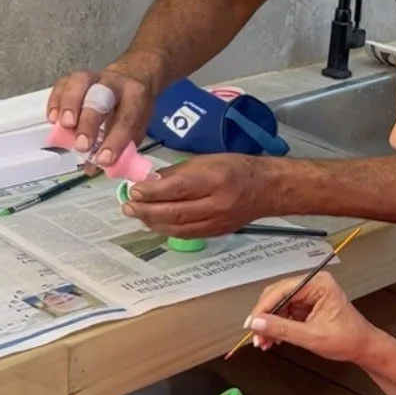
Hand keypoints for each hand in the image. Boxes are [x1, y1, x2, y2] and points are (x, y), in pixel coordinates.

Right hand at [47, 55, 162, 164]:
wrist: (134, 77)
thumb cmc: (133, 108)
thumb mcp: (136, 128)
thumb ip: (119, 148)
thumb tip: (93, 169)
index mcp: (136, 96)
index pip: (126, 117)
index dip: (115, 140)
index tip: (104, 160)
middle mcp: (115, 82)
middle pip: (100, 98)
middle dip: (89, 123)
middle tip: (81, 146)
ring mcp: (94, 77)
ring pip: (79, 83)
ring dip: (69, 106)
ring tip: (64, 127)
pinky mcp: (76, 77)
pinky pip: (63, 83)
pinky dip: (55, 101)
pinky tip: (53, 119)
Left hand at [124, 154, 276, 237]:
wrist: (267, 189)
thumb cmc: (237, 168)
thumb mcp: (207, 160)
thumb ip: (178, 172)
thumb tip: (150, 181)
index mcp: (216, 179)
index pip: (178, 188)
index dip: (153, 191)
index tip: (133, 189)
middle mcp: (217, 204)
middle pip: (175, 212)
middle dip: (147, 210)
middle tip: (128, 206)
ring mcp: (217, 222)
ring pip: (178, 227)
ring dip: (152, 222)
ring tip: (136, 214)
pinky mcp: (216, 233)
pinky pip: (186, 234)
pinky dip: (166, 229)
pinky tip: (154, 222)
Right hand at [246, 268, 372, 364]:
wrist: (363, 348)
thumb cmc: (348, 339)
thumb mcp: (312, 336)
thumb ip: (282, 329)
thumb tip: (257, 324)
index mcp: (319, 284)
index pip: (282, 290)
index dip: (263, 308)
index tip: (251, 323)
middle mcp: (313, 285)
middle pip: (277, 296)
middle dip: (265, 318)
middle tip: (256, 336)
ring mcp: (310, 295)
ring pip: (279, 306)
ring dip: (269, 324)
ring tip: (263, 342)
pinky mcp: (307, 306)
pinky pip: (285, 313)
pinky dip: (277, 327)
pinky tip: (272, 339)